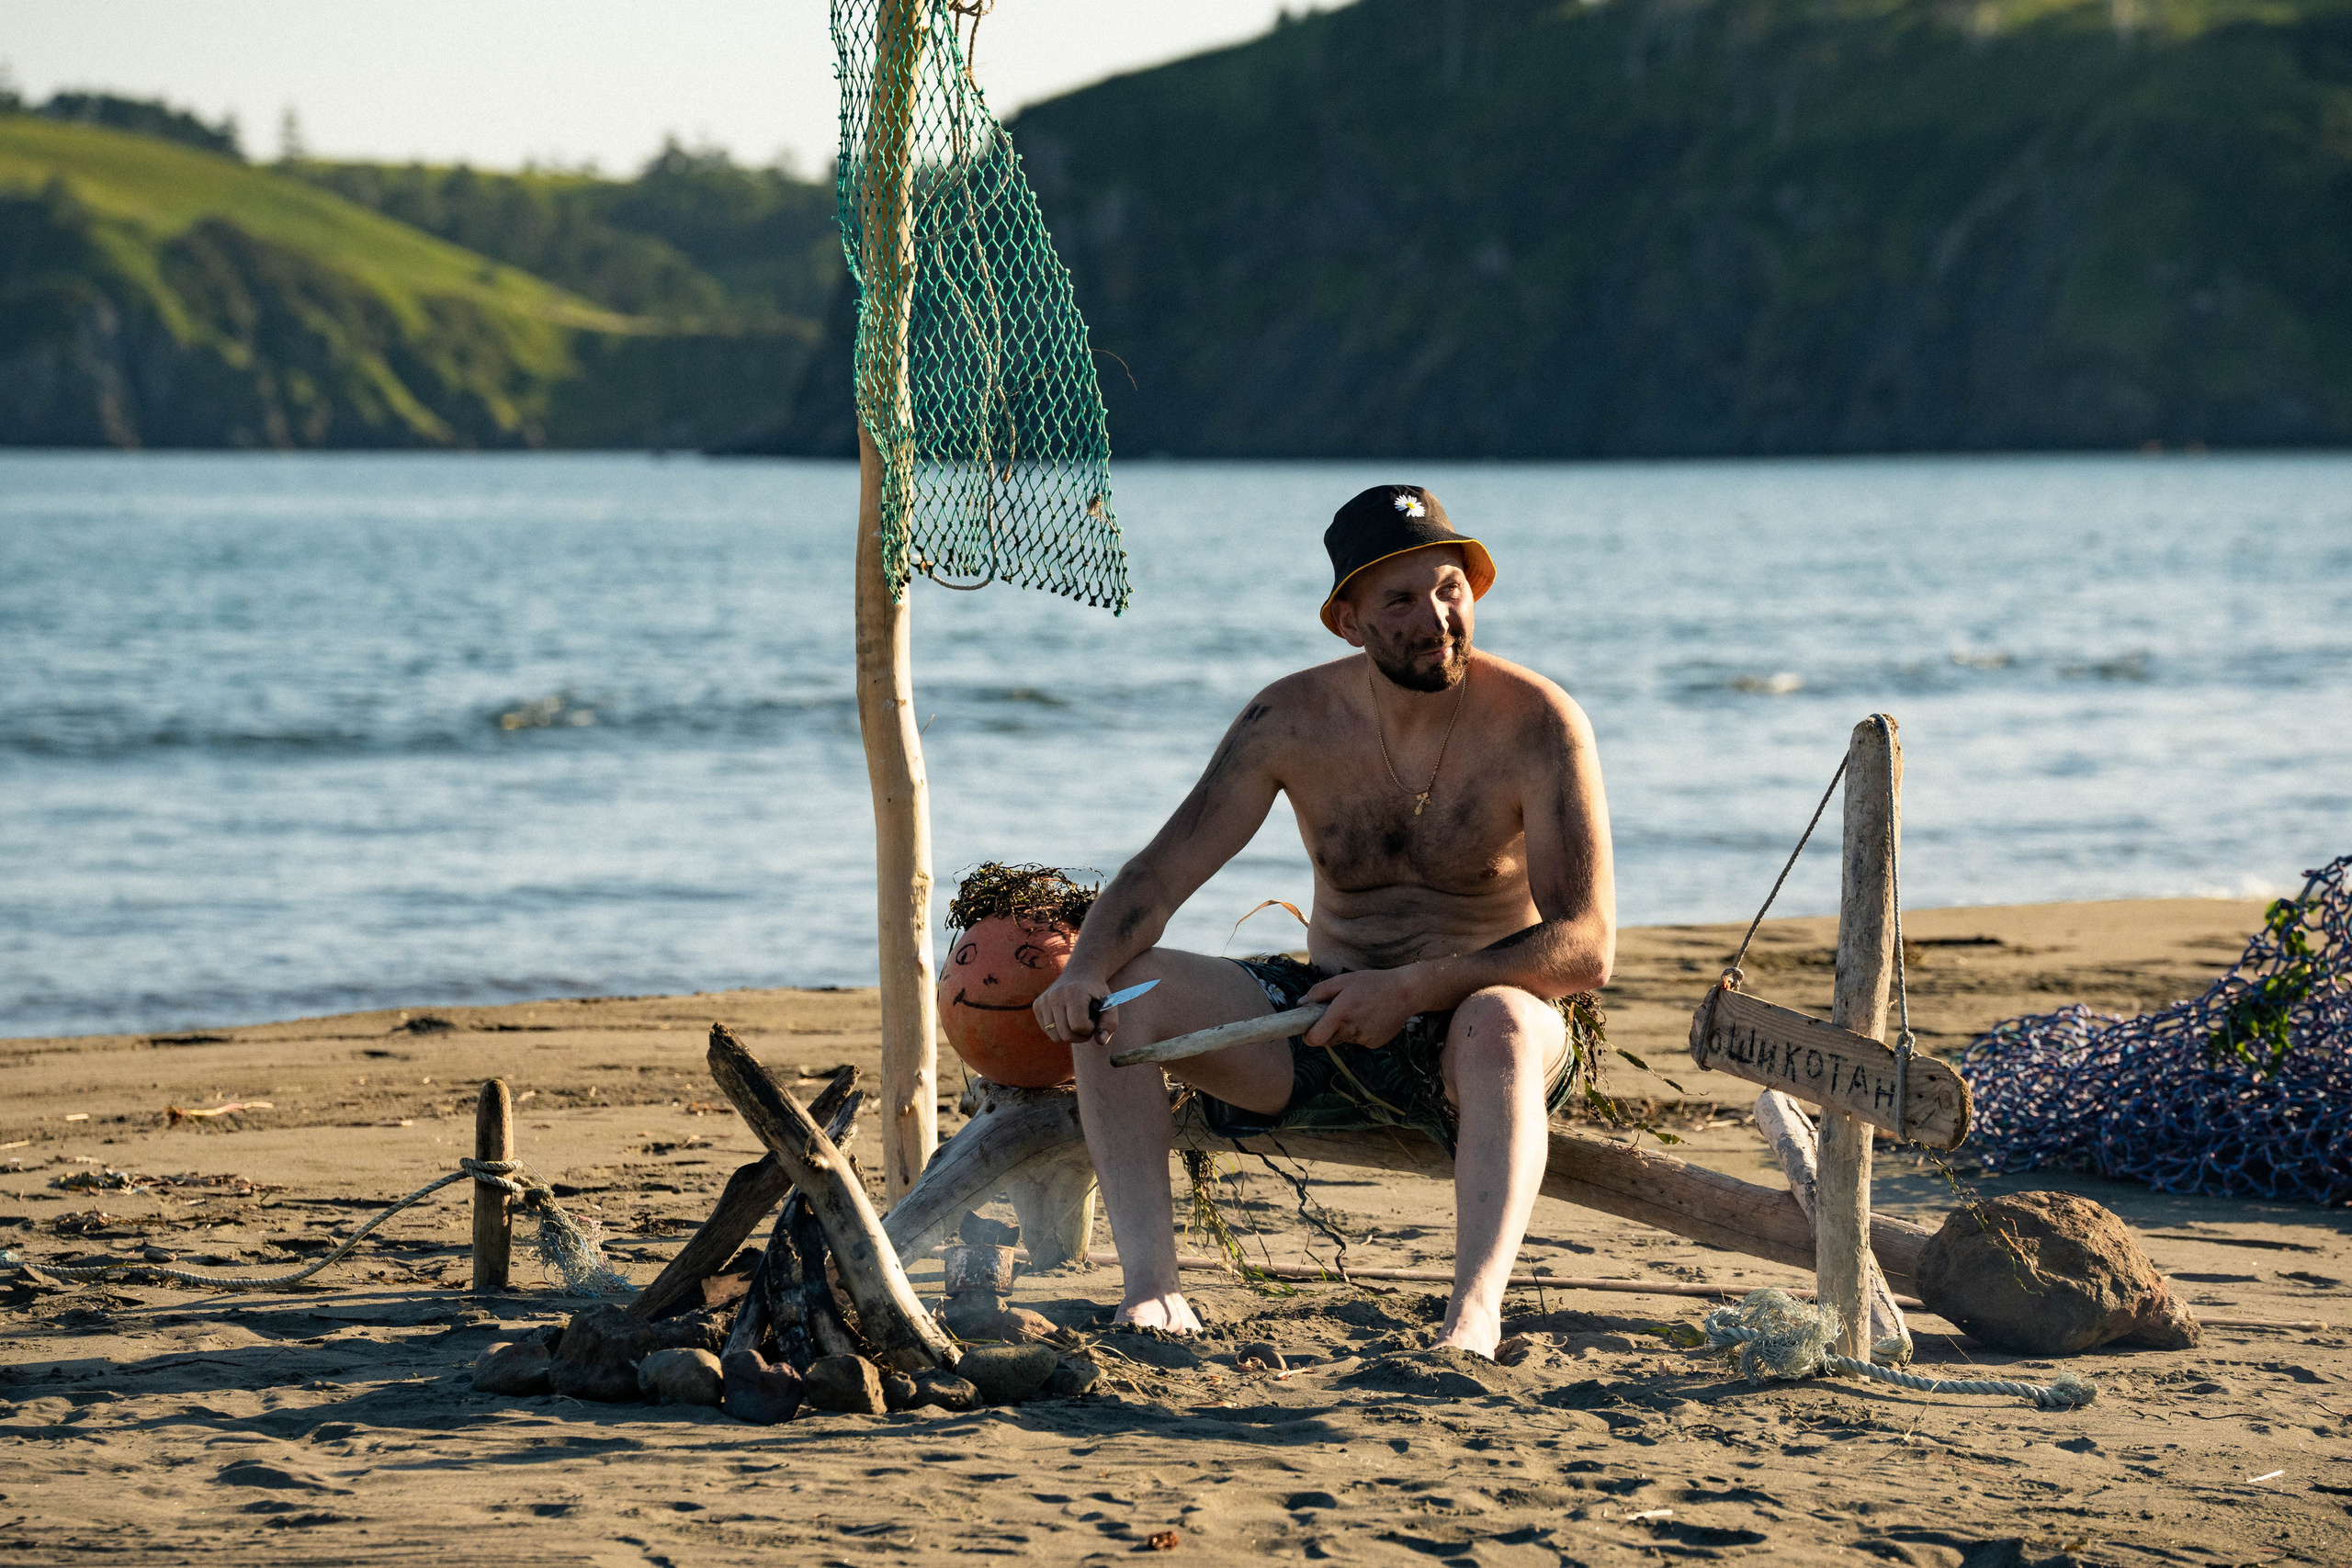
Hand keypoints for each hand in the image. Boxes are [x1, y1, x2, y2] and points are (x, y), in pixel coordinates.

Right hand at [1034, 970, 1112, 1045]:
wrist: (1080, 972)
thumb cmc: (1097, 991)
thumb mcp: (1110, 1004)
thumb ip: (1110, 1023)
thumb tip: (1101, 1042)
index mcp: (1073, 992)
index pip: (1079, 1026)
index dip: (1090, 1028)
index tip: (1094, 1018)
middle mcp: (1054, 995)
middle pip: (1066, 1034)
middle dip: (1081, 1035)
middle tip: (1088, 1024)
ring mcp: (1043, 1000)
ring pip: (1055, 1037)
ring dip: (1070, 1035)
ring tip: (1078, 1022)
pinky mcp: (1037, 1006)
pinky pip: (1048, 1031)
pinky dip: (1060, 1031)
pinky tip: (1067, 1019)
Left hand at [1301, 967, 1424, 1048]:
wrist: (1407, 993)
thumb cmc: (1374, 983)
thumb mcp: (1344, 980)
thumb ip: (1320, 991)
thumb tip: (1301, 1003)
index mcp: (1341, 1014)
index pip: (1315, 1039)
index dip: (1308, 1036)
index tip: (1307, 1028)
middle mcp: (1351, 1030)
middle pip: (1327, 1040)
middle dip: (1325, 1030)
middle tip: (1333, 1013)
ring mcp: (1364, 1039)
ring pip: (1343, 1039)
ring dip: (1343, 1029)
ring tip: (1357, 1010)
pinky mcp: (1374, 1043)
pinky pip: (1358, 1040)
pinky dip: (1359, 1031)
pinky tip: (1370, 1016)